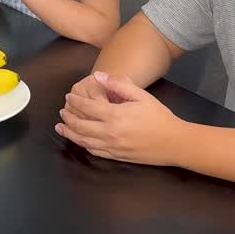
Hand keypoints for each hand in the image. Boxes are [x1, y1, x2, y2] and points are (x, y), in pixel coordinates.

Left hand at [55, 72, 183, 165]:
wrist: (174, 143)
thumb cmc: (159, 117)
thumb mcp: (142, 95)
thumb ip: (119, 84)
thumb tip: (98, 76)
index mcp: (115, 116)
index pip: (87, 107)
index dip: (75, 101)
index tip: (69, 96)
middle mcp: (110, 133)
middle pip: (80, 125)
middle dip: (68, 117)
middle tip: (62, 111)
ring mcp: (112, 147)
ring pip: (83, 141)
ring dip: (70, 133)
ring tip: (60, 127)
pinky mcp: (116, 157)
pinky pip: (94, 151)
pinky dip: (82, 144)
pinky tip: (79, 140)